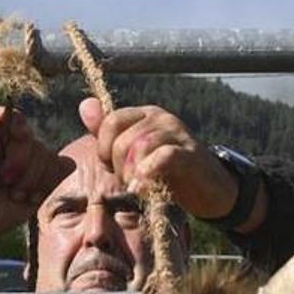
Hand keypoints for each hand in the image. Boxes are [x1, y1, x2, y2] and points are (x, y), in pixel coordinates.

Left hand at [78, 97, 240, 221]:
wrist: (209, 187)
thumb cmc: (167, 171)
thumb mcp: (133, 151)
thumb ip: (109, 131)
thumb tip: (84, 105)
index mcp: (145, 115)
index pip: (111, 121)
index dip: (104, 148)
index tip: (112, 167)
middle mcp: (161, 118)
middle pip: (124, 138)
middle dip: (119, 166)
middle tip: (129, 180)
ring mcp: (178, 134)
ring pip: (141, 146)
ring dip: (133, 173)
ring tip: (137, 186)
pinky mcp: (191, 154)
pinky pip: (164, 156)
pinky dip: (148, 173)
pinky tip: (142, 188)